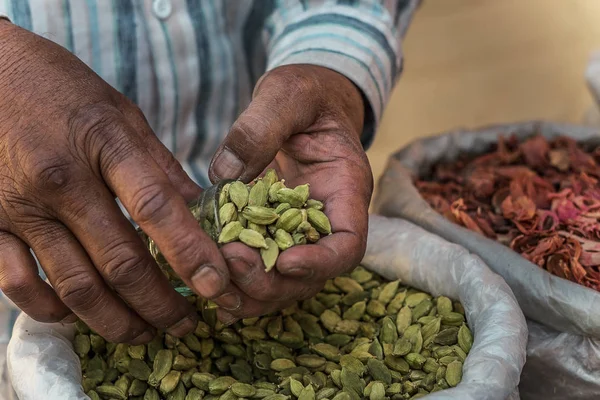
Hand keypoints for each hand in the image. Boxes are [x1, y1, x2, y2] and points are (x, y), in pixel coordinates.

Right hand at [0, 21, 231, 342]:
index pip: (156, 208)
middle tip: (186, 325)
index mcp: (102, 142)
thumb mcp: (119, 111)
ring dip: (116, 320)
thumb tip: (199, 207)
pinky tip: (81, 316)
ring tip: (145, 334)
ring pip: (76, 286)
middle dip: (161, 303)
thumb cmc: (59, 87)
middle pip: (121, 261)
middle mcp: (61, 180)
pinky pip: (19, 285)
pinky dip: (53, 310)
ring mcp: (19, 206)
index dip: (191, 253)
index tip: (217, 285)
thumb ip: (159, 163)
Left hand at [209, 64, 372, 322]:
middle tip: (229, 263)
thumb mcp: (287, 93)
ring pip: (282, 282)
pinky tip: (207, 279)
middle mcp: (325, 220)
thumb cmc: (306, 93)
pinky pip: (258, 267)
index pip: (348, 244)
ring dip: (249, 291)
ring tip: (212, 280)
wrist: (303, 102)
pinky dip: (235, 281)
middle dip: (271, 281)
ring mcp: (297, 230)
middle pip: (310, 276)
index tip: (284, 261)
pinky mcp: (270, 230)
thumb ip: (261, 125)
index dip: (321, 263)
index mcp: (345, 189)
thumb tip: (225, 174)